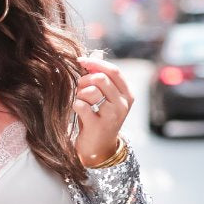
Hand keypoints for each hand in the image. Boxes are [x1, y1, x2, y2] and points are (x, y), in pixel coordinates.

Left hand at [74, 52, 133, 167]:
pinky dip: (76, 105)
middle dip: (85, 80)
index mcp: (127, 94)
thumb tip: (95, 53)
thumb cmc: (98, 119)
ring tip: (80, 101)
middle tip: (79, 88)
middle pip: (101, 79)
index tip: (81, 61)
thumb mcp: (102, 97)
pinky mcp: (98, 126)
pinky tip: (78, 110)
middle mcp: (123, 104)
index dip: (95, 63)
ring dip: (80, 93)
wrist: (98, 150)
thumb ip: (100, 76)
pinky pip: (82, 105)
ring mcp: (112, 116)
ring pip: (92, 91)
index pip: (113, 71)